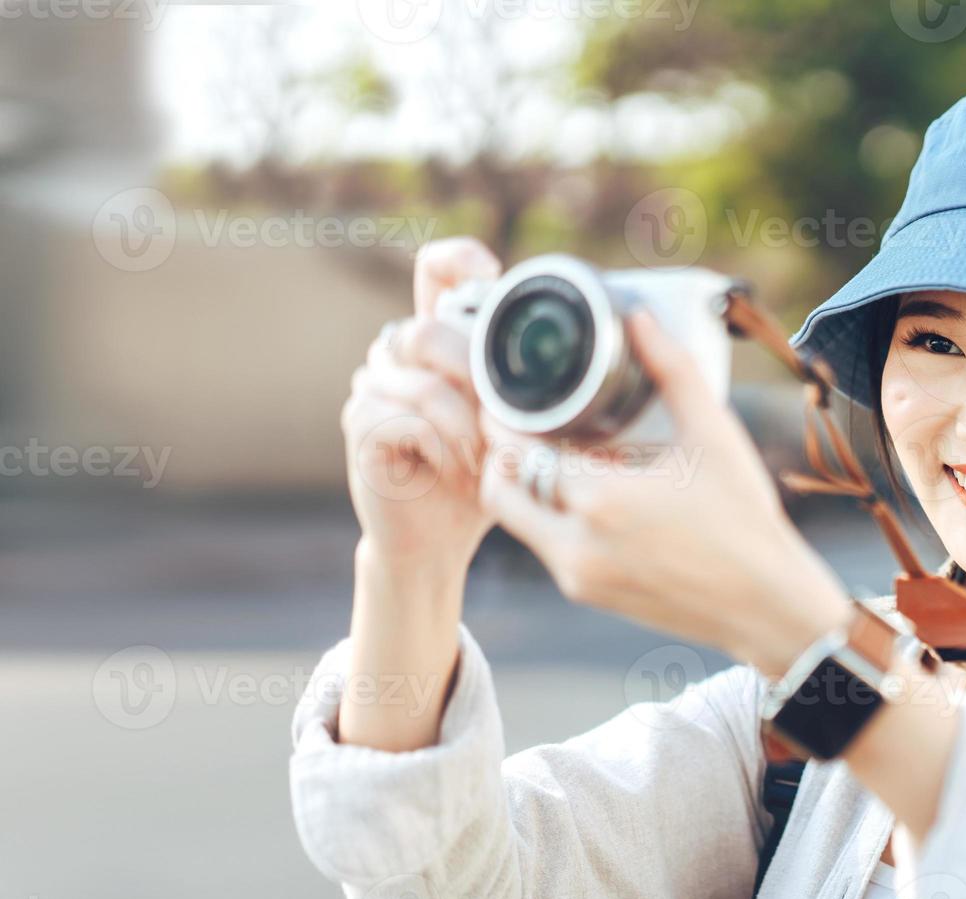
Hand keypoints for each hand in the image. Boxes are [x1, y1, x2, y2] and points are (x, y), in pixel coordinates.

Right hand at [343, 237, 499, 574]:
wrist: (438, 539)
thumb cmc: (481, 476)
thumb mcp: (514, 424)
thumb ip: (523, 386)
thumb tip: (571, 362)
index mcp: (437, 339)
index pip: (433, 271)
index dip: (458, 260)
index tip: (491, 275)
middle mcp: (396, 353)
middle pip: (428, 330)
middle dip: (477, 378)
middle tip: (504, 423)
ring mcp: (371, 386)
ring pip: (420, 378)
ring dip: (465, 424)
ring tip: (485, 457)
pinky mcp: (360, 425)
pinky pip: (405, 418)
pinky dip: (442, 446)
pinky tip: (458, 470)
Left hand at [479, 309, 851, 673]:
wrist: (764, 604)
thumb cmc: (745, 520)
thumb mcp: (714, 435)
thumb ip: (672, 370)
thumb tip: (640, 319)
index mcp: (602, 499)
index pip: (520, 452)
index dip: (504, 420)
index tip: (506, 395)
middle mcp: (577, 543)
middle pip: (499, 491)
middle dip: (500, 456)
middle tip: (517, 423)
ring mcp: (578, 575)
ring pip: (517, 522)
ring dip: (523, 487)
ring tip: (553, 453)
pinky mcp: (587, 593)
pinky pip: (545, 546)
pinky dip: (549, 516)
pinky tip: (585, 493)